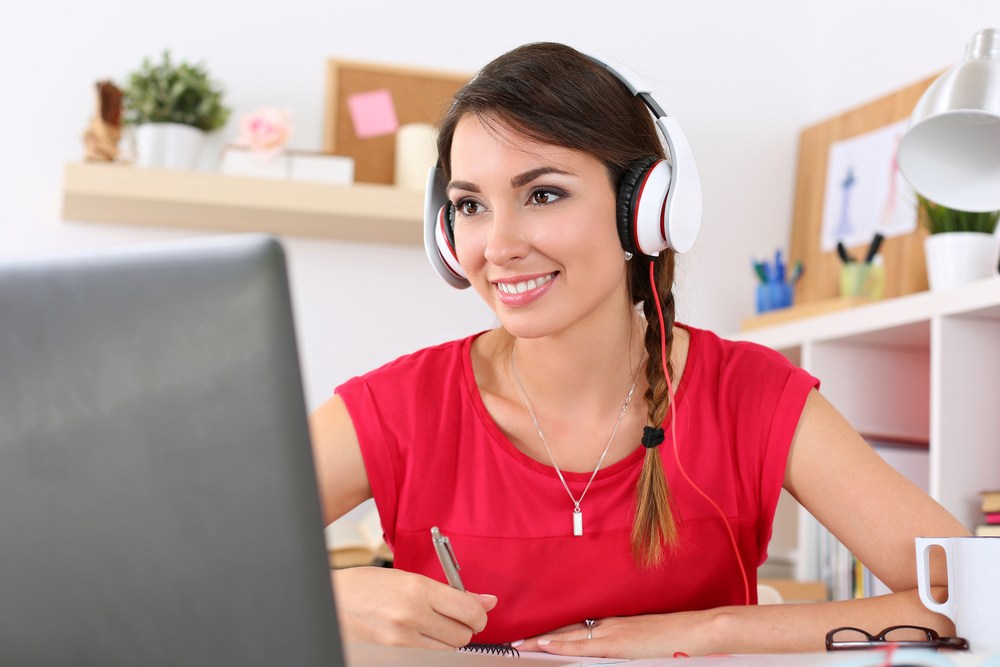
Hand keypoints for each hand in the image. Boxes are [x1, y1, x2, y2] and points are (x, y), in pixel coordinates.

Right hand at [331, 566, 497, 649]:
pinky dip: (430, 652)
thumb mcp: (410, 579)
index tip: (475, 614)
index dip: (478, 615)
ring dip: (445, 642)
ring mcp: (400, 641)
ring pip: (448, 652)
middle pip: (462, 636)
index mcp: (418, 589)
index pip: (469, 611)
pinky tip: (417, 639)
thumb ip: (452, 592)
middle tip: (447, 619)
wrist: (333, 602)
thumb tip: (489, 602)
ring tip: (427, 628)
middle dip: (461, 629)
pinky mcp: (393, 657)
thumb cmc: (369, 587)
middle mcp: (411, 616)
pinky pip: (429, 659)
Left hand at [514, 609, 719, 658]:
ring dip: (543, 640)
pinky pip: (583, 645)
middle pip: (567, 629)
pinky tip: (545, 644)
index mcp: (615, 622)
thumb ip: (626, 641)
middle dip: (541, 635)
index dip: (554, 632)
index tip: (534, 635)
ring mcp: (612, 632)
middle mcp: (609, 624)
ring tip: (520, 644)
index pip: (576, 627)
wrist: (697, 630)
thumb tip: (614, 649)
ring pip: (569, 636)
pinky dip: (561, 644)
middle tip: (516, 640)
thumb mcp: (644, 638)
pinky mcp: (618, 644)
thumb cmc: (676, 637)